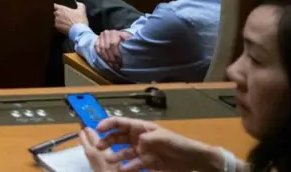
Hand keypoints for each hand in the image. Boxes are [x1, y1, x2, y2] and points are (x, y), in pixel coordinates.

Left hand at [53, 2, 87, 34]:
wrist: (79, 31)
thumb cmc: (80, 20)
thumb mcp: (82, 11)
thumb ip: (80, 5)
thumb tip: (77, 3)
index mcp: (62, 9)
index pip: (55, 5)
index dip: (57, 6)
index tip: (60, 8)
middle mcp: (58, 14)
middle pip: (55, 12)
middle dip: (59, 14)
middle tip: (65, 16)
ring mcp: (57, 21)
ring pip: (56, 19)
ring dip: (59, 20)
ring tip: (65, 22)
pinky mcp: (57, 27)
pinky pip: (57, 25)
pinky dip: (60, 26)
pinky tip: (65, 27)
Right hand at [81, 118, 227, 171]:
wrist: (193, 159)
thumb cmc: (178, 143)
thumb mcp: (163, 137)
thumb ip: (148, 138)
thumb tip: (137, 141)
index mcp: (141, 127)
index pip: (121, 123)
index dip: (108, 123)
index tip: (98, 129)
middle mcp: (138, 138)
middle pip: (118, 138)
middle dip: (107, 141)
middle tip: (98, 148)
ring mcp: (142, 151)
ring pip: (123, 152)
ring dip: (115, 156)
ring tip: (108, 161)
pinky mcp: (146, 163)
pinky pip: (133, 164)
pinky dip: (127, 167)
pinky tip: (122, 170)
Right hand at [95, 29, 129, 68]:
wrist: (118, 36)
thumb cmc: (125, 39)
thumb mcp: (129, 39)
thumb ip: (128, 39)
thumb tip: (127, 40)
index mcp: (114, 32)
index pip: (113, 43)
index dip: (116, 53)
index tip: (120, 61)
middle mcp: (106, 33)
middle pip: (106, 47)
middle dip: (111, 58)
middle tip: (116, 65)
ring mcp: (100, 36)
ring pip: (101, 49)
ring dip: (107, 58)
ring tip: (113, 65)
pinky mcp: (97, 40)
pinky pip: (97, 49)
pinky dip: (101, 55)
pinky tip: (107, 61)